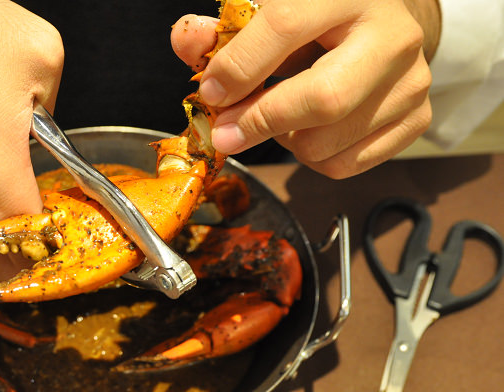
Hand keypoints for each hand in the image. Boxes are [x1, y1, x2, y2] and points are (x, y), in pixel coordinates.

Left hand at [171, 0, 440, 177]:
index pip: (285, 27)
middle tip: (225, 133)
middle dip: (261, 122)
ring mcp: (411, 81)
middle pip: (323, 99)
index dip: (239, 67)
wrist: (381, 22)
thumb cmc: (315, 17)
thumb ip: (225, 28)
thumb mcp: (271, 11)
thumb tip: (187, 42)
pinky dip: (312, 159)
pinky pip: (345, 165)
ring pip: (327, 142)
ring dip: (283, 142)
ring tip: (276, 117)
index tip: (210, 94)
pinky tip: (306, 132)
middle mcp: (391, 35)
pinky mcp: (417, 119)